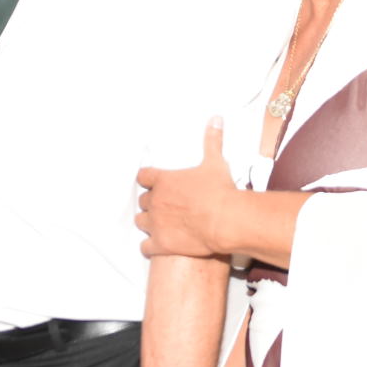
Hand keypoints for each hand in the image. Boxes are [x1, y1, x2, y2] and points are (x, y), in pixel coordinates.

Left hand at [136, 120, 233, 258]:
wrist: (225, 220)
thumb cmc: (220, 191)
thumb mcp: (216, 162)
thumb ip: (212, 140)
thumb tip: (215, 119)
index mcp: (164, 181)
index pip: (143, 177)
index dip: (148, 180)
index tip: (152, 182)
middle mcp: (156, 202)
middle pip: (142, 202)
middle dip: (150, 203)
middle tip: (162, 205)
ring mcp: (156, 224)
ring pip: (141, 222)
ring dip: (148, 223)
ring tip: (158, 225)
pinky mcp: (161, 244)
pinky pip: (145, 248)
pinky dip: (149, 247)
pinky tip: (156, 247)